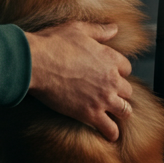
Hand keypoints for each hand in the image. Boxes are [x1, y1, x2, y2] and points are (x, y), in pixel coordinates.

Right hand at [24, 22, 132, 140]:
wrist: (36, 63)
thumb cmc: (54, 43)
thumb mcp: (78, 29)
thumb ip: (99, 30)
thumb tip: (114, 28)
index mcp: (110, 58)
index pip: (126, 68)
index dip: (118, 71)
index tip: (109, 74)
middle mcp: (111, 79)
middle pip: (127, 90)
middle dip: (119, 92)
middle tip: (109, 93)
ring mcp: (102, 98)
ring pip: (125, 110)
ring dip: (120, 111)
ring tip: (113, 113)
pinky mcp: (90, 114)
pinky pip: (110, 128)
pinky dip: (111, 132)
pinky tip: (109, 134)